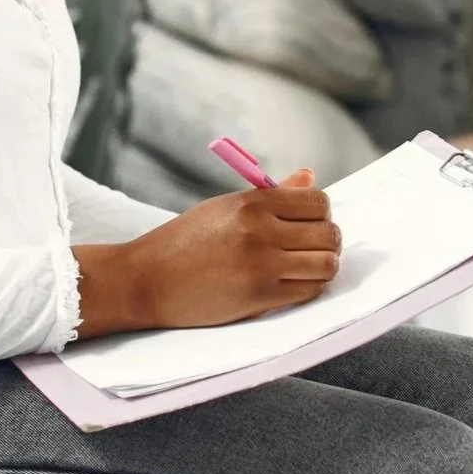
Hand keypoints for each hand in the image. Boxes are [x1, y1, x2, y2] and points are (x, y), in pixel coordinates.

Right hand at [127, 168, 342, 328]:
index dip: (320, 214)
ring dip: (322, 266)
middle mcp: (261, 230)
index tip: (309, 224)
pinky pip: (310, 290)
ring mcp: (262, 265)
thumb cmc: (185, 241)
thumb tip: (311, 177)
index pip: (318, 202)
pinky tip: (293, 283)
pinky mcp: (259, 296)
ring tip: (305, 267)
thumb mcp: (226, 208)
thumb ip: (274, 196)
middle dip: (326, 241)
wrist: (144, 281)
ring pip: (327, 263)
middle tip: (310, 248)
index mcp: (253, 202)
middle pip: (328, 233)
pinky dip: (309, 287)